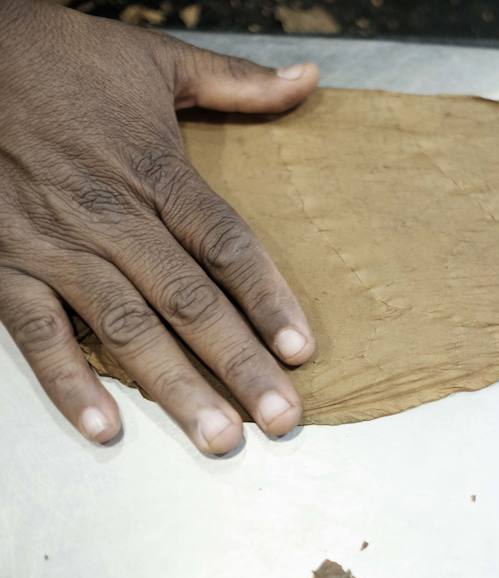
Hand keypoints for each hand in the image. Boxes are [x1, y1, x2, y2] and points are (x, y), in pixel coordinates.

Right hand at [0, 1, 318, 452]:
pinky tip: (106, 427)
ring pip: (125, 328)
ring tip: (218, 437)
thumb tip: (309, 79)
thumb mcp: (157, 61)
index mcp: (157, 172)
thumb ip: (237, 82)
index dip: (269, 299)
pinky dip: (68, 381)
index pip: (227, 246)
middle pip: (189, 301)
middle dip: (238, 365)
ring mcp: (55, 247)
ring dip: (174, 387)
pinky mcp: (3, 266)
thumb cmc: (62, 60)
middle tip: (281, 419)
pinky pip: (37, 334)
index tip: (302, 349)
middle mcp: (112, 218)